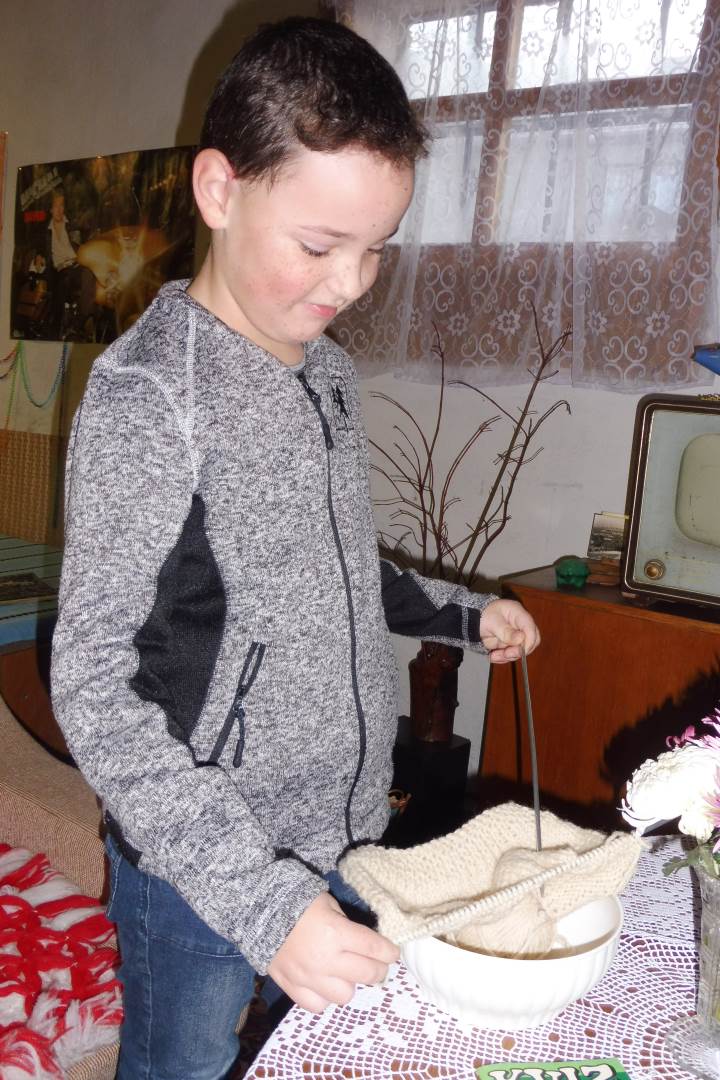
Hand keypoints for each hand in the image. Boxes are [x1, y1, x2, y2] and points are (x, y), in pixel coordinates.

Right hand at [267, 891, 398, 1012]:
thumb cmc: (299, 903)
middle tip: (377, 964)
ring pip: (345, 995)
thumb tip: (366, 943)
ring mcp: (308, 977)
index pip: (375, 949)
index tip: (393, 952)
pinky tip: (325, 984)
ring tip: (346, 973)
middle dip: (378, 969)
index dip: (389, 952)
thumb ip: (347, 926)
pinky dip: (324, 998)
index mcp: (336, 933)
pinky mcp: (292, 987)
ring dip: (350, 984)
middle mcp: (326, 959)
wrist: (259, 912)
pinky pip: (318, 1006)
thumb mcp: (329, 905)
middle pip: (367, 974)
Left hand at [479, 598, 539, 662]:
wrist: (472, 621)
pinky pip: (511, 655)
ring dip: (508, 656)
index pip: (531, 628)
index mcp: (518, 614)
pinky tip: (493, 656)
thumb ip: (505, 631)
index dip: (529, 641)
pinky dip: (503, 658)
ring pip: (521, 651)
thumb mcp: (491, 622)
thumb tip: (521, 638)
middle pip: (531, 641)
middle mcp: (520, 625)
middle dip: (519, 651)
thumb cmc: (482, 616)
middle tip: (506, 654)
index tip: (520, 651)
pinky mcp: (510, 644)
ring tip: (494, 655)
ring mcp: (516, 636)